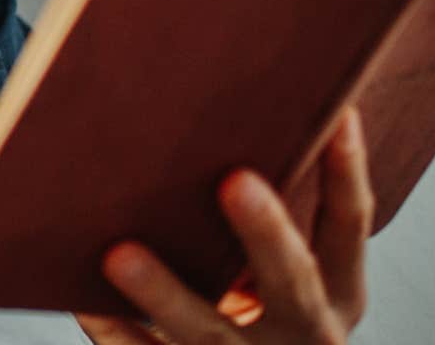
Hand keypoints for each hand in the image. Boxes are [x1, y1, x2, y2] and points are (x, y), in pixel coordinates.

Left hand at [77, 107, 372, 344]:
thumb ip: (271, 221)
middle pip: (291, 280)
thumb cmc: (267, 313)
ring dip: (165, 292)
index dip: (346, 170)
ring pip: (208, 330)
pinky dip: (117, 330)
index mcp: (338, 292)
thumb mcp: (293, 280)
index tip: (338, 112)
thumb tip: (222, 119)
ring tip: (119, 254)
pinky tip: (85, 301)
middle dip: (265, 232)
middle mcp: (307, 332)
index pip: (349, 224)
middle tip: (235, 181)